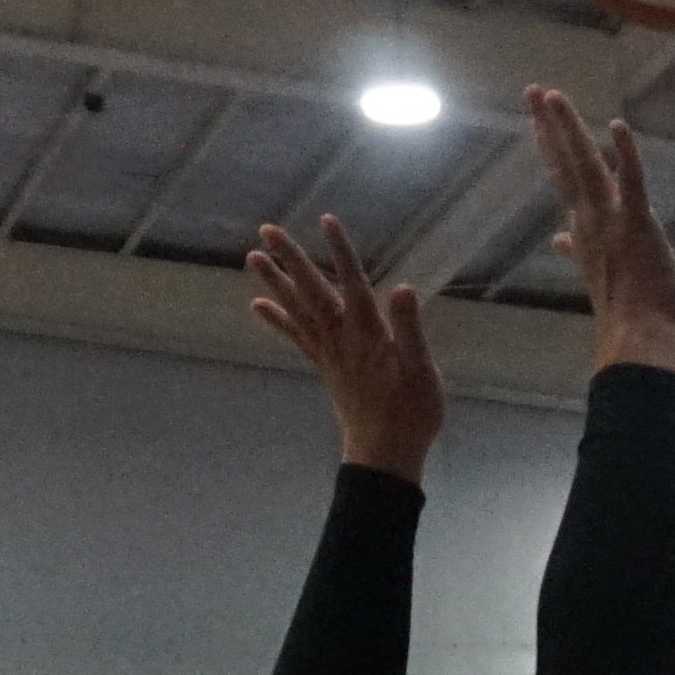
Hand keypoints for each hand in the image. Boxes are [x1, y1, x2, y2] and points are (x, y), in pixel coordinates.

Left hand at [244, 215, 443, 476]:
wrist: (385, 454)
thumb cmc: (411, 413)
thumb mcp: (421, 370)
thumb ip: (410, 329)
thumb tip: (403, 289)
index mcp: (368, 333)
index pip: (352, 283)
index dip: (340, 251)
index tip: (327, 219)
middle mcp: (341, 338)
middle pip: (312, 291)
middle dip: (291, 259)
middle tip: (267, 230)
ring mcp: (328, 352)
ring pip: (297, 310)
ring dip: (275, 282)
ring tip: (252, 256)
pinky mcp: (324, 366)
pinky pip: (296, 336)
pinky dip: (277, 318)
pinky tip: (258, 304)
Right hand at [524, 89, 674, 377]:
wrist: (636, 336)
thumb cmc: (624, 308)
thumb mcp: (595, 271)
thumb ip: (576, 249)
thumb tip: (558, 239)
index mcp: (582, 227)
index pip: (561, 177)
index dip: (549, 145)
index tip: (537, 119)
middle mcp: (589, 218)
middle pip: (564, 162)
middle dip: (548, 125)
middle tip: (533, 90)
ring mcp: (610, 220)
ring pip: (586, 165)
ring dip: (569, 129)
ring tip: (553, 97)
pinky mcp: (637, 224)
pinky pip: (632, 183)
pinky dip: (625, 155)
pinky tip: (617, 126)